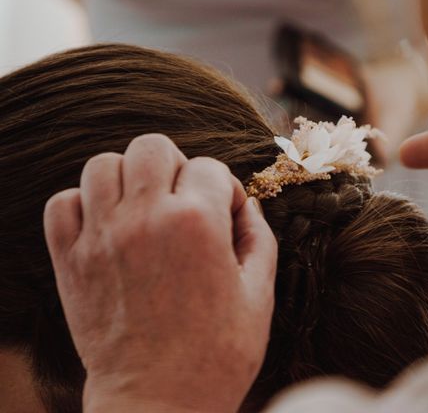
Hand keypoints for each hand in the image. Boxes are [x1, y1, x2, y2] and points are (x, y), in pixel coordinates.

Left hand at [44, 134, 276, 412]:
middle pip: (152, 146)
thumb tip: (248, 205)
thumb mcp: (259, 295)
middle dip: (176, 166)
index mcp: (198, 224)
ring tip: (144, 207)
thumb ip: (258, 238)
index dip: (226, 190)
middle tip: (184, 200)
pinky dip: (83, 204)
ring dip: (129, 178)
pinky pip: (62, 203)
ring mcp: (102, 238)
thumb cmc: (218, 354)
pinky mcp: (70, 261)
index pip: (211, 167)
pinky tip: (108, 226)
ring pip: (102, 164)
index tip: (226, 217)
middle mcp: (146, 219)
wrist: (158, 402)